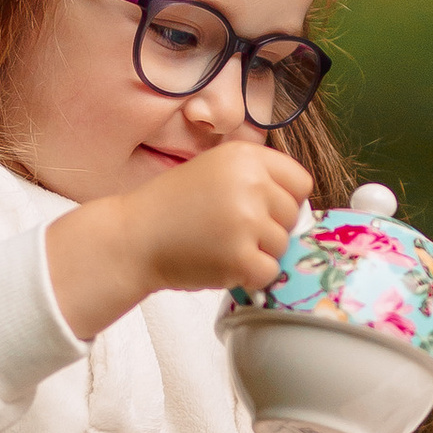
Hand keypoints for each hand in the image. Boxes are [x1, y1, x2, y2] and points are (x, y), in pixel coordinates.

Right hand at [47, 144, 312, 338]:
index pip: (300, 182)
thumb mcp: (214, 169)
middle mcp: (250, 183)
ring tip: (221, 246)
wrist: (132, 238)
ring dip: (258, 253)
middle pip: (293, 216)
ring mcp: (246, 220)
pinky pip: (269, 272)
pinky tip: (222, 264)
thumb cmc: (172, 208)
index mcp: (246, 156)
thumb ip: (255, 178)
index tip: (262, 211)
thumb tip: (300, 206)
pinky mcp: (239, 256)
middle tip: (232, 232)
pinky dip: (249, 276)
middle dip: (270, 228)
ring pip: (282, 246)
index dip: (285, 200)